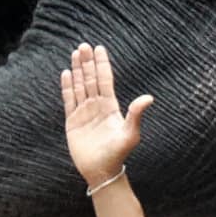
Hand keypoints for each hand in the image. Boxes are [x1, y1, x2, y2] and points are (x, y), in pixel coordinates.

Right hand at [60, 42, 152, 190]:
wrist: (101, 171)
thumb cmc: (118, 154)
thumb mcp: (130, 133)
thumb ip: (136, 114)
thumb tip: (149, 97)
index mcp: (110, 106)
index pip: (105, 79)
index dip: (102, 64)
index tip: (99, 48)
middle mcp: (97, 106)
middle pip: (90, 79)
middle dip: (87, 62)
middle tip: (83, 45)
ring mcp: (84, 113)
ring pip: (79, 86)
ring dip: (77, 70)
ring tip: (75, 53)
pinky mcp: (72, 121)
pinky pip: (68, 100)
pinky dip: (67, 87)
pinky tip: (66, 73)